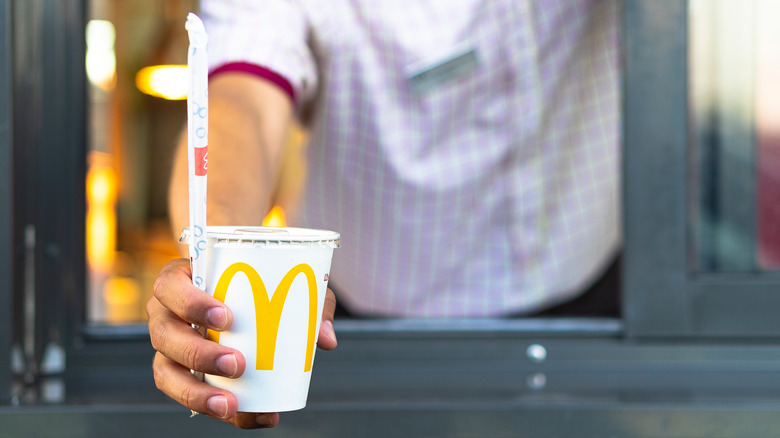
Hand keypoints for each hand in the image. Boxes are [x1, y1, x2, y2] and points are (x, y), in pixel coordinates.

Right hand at [147, 258, 338, 428]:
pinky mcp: (180, 373)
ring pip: (166, 372)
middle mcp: (165, 314)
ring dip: (196, 392)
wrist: (247, 296)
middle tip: (236, 363)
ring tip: (232, 403)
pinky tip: (247, 415)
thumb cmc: (259, 282)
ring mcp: (168, 346)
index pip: (168, 287)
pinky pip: (187, 395)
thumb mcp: (287, 281)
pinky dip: (214, 408)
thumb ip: (311, 303)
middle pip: (164, 335)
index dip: (191, 303)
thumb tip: (325, 339)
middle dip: (198, 353)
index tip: (226, 318)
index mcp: (180, 280)